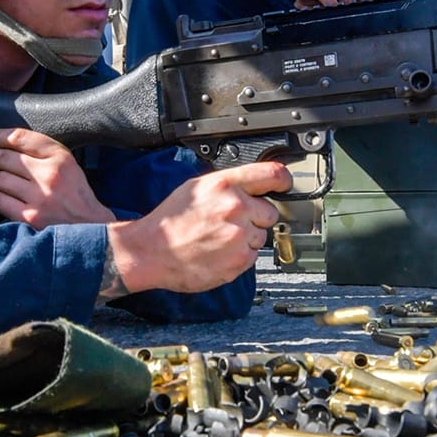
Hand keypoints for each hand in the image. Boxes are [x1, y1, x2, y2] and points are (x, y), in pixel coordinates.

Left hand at [0, 127, 116, 228]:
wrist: (92, 229)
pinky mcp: (31, 217)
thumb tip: (7, 149)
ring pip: (0, 179)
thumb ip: (44, 155)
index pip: (20, 138)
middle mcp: (49, 174)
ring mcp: (39, 196)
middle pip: (6, 158)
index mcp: (60, 157)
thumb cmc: (79, 199)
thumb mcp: (70, 167)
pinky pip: (1, 201)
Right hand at [107, 161, 292, 293]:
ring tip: (219, 239)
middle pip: (270, 212)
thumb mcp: (197, 188)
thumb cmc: (171, 220)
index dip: (283, 180)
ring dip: (246, 239)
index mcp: (224, 185)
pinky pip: (253, 256)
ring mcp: (239, 235)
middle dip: (256, 217)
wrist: (151, 251)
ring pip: (261, 236)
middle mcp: (235, 207)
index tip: (286, 184)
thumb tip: (254, 185)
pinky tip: (218, 252)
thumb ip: (229, 185)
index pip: (271, 175)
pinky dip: (239, 256)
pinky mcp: (238, 260)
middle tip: (230, 222)